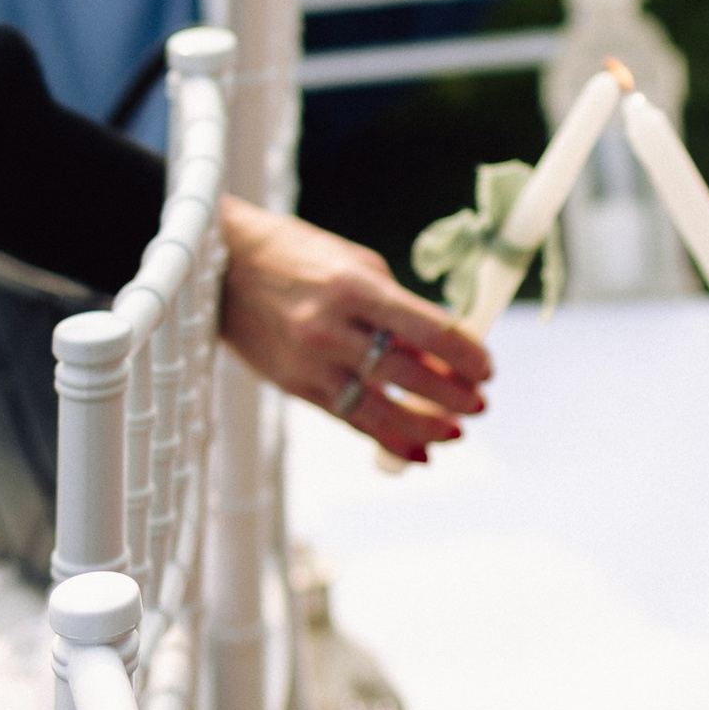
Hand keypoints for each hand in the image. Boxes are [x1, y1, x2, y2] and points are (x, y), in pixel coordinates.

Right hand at [218, 198, 490, 463]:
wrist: (222, 268)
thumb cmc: (299, 258)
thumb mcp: (354, 265)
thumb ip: (397, 307)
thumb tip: (443, 352)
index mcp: (354, 288)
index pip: (428, 330)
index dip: (466, 355)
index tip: (486, 369)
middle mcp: (331, 329)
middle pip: (407, 375)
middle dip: (452, 396)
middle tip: (479, 404)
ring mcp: (310, 363)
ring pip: (379, 410)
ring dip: (425, 427)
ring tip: (455, 432)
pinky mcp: (296, 387)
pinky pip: (350, 422)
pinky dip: (387, 439)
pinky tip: (418, 451)